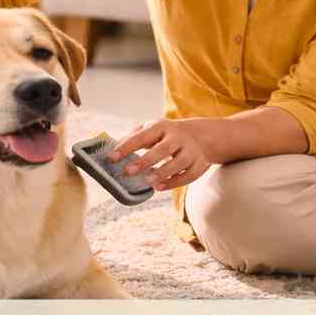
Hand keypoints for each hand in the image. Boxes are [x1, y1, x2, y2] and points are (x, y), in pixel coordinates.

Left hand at [108, 118, 222, 191]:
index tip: (111, 157)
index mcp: (162, 127)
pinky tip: (159, 187)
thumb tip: (113, 148)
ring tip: (147, 182)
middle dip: (145, 161)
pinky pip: (188, 175)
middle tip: (128, 171)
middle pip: (163, 149)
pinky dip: (174, 182)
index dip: (126, 146)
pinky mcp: (199, 164)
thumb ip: (133, 137)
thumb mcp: (153, 129)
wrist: (204, 136)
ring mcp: (191, 151)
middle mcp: (178, 138)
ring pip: (178, 163)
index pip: (142, 136)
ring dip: (162, 173)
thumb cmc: (168, 135)